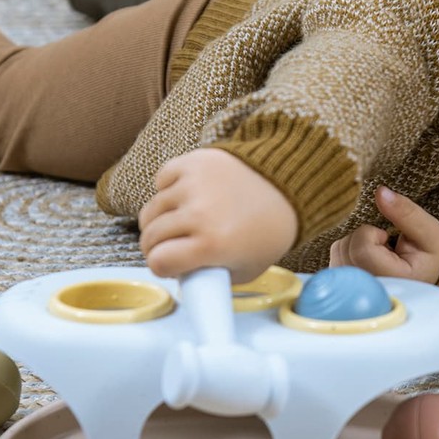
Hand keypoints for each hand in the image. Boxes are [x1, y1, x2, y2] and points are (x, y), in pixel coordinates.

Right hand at [138, 148, 298, 283]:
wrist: (288, 186)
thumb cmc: (267, 232)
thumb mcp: (244, 270)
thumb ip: (210, 276)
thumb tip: (179, 275)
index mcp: (213, 244)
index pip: (158, 261)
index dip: (161, 268)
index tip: (168, 266)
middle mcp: (199, 213)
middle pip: (150, 236)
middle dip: (155, 247)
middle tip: (168, 247)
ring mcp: (194, 185)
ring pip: (151, 209)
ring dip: (160, 221)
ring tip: (178, 223)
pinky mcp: (193, 162)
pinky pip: (161, 181)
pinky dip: (167, 191)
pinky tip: (184, 198)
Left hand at [328, 186, 438, 283]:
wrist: (426, 277)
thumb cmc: (428, 256)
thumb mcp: (429, 232)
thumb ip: (406, 212)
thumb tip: (380, 192)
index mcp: (394, 283)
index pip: (362, 251)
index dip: (372, 234)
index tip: (388, 239)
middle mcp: (370, 294)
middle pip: (346, 248)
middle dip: (364, 235)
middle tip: (385, 245)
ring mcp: (353, 295)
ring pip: (338, 250)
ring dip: (355, 241)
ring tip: (378, 252)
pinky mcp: (342, 291)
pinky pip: (332, 257)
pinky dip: (348, 250)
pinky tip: (367, 260)